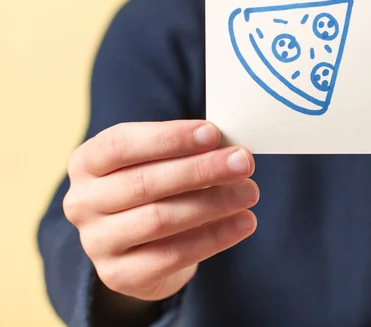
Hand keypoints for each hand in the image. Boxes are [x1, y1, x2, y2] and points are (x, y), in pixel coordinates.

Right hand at [63, 120, 257, 301]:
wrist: (138, 245)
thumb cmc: (155, 186)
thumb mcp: (158, 161)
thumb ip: (185, 150)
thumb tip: (230, 146)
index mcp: (87, 162)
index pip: (122, 144)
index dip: (169, 138)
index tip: (212, 133)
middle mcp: (83, 202)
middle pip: (144, 183)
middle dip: (201, 170)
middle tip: (243, 161)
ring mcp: (97, 242)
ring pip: (160, 219)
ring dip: (213, 203)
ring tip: (250, 192)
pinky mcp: (120, 274)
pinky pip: (174, 255)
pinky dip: (215, 237)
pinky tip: (244, 222)